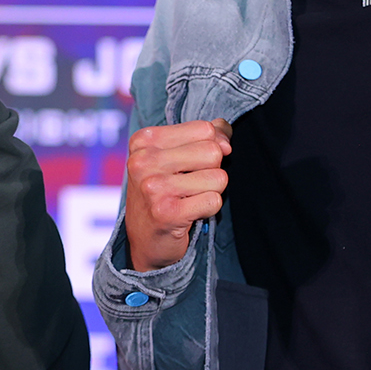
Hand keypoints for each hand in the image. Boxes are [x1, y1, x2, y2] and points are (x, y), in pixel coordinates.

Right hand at [125, 120, 231, 272]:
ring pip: (218, 178)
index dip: (210, 147)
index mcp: (144, 141)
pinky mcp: (166, 213)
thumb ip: (203, 137)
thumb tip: (226, 137)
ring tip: (189, 200)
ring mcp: (153, 187)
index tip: (193, 165)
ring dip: (210, 192)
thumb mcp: (175, 156)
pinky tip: (189, 214)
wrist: (144, 240)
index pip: (205, 129)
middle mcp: (144, 161)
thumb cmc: (162, 193)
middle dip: (211, 171)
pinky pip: (214, 201)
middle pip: (213, 152)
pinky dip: (209, 210)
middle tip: (190, 186)